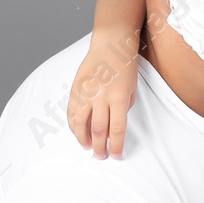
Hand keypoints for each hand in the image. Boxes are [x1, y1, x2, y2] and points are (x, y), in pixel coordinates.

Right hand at [67, 38, 139, 159]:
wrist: (110, 46)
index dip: (115, 145)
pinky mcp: (75, 89)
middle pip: (97, 130)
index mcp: (118, 98)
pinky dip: (73, 125)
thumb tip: (113, 128)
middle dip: (99, 147)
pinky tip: (77, 132)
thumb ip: (123, 109)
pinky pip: (71, 112)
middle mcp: (100, 97)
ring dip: (83, 139)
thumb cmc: (125, 67)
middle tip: (101, 156)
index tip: (115, 155)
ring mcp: (86, 93)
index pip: (116, 129)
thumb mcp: (132, 90)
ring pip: (80, 123)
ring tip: (88, 147)